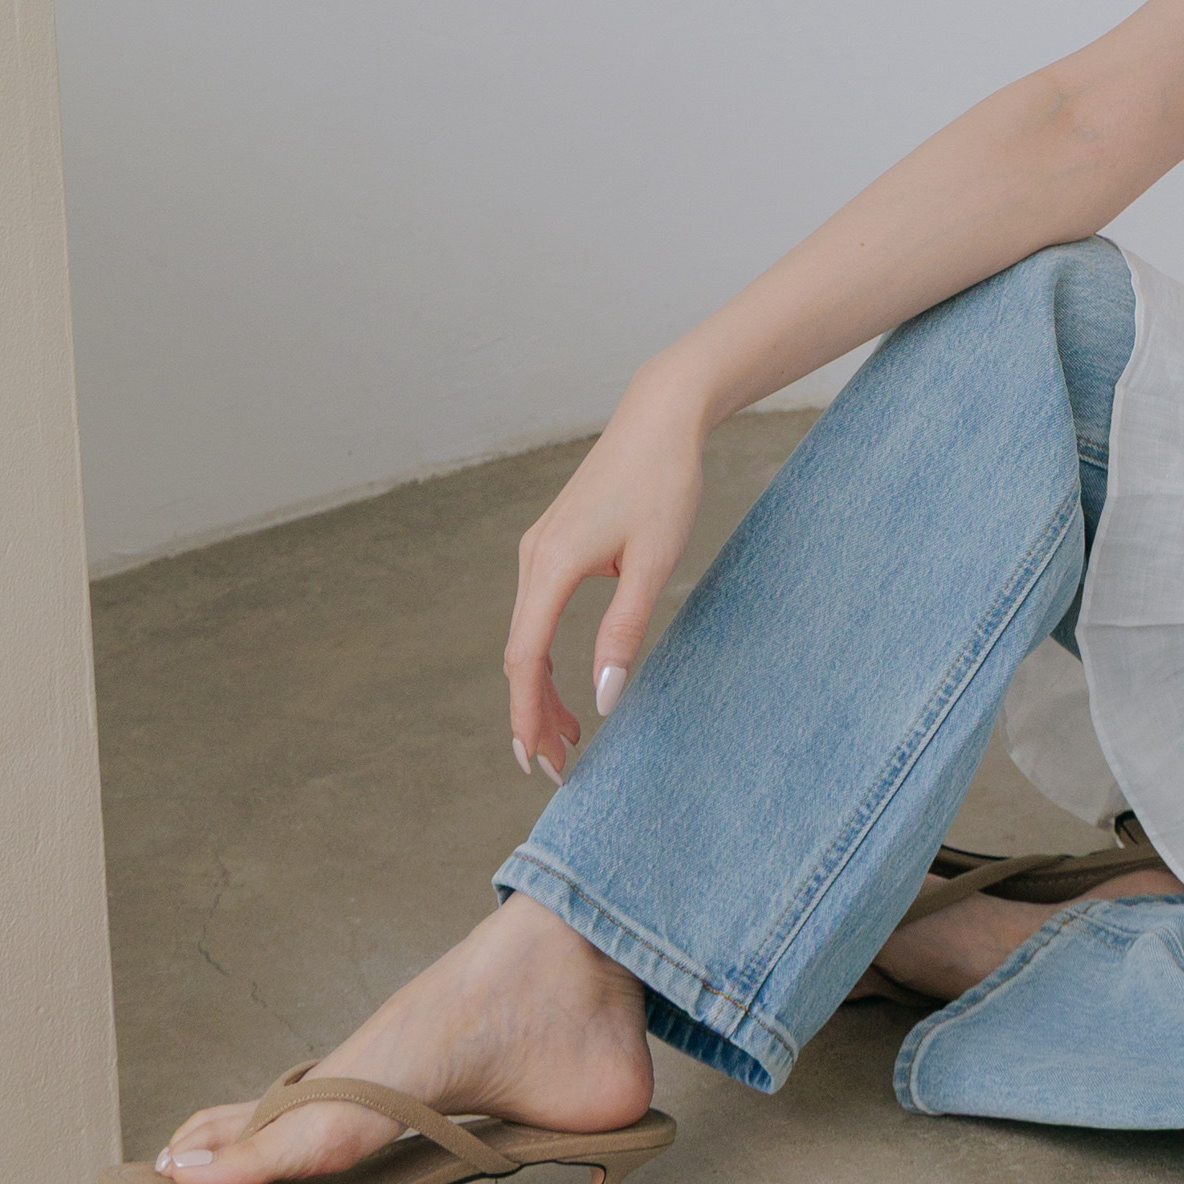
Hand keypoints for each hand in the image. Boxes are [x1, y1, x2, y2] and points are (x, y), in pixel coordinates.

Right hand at [502, 358, 708, 783]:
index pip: (524, 660)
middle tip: (558, 767)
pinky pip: (536, 612)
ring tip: (568, 736)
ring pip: (526, 636)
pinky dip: (545, 654)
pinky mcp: (554, 543)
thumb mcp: (653, 562)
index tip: (537, 762)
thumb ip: (624, 631)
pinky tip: (565, 681)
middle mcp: (534, 557)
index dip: (527, 716)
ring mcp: (539, 548)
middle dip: (533, 714)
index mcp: (552, 564)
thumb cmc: (663, 483)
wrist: (660, 417)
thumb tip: (604, 699)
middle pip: (519, 655)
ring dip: (540, 688)